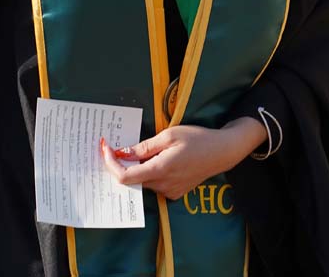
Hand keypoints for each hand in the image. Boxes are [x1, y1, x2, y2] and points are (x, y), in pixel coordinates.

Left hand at [99, 118, 266, 200]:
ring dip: (137, 166)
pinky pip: (154, 183)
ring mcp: (170, 191)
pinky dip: (149, 171)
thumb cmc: (197, 139)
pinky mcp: (175, 193)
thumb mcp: (169, 135)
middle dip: (122, 163)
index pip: (125, 177)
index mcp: (160, 170)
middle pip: (133, 179)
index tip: (106, 149)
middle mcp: (163, 185)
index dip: (111, 164)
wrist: (222, 152)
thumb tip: (122, 153)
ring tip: (141, 149)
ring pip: (143, 180)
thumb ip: (144, 146)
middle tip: (116, 146)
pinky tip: (156, 158)